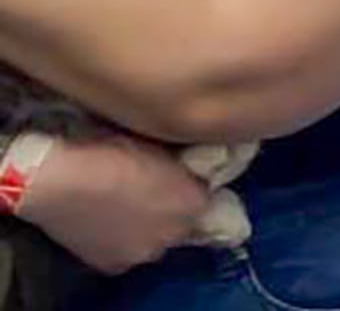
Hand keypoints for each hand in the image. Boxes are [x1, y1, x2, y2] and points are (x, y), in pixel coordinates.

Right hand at [18, 134, 211, 273]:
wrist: (61, 180)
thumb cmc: (111, 151)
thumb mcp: (160, 145)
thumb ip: (183, 165)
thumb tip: (191, 171)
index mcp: (191, 201)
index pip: (207, 199)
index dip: (193, 187)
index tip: (182, 177)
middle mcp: (175, 233)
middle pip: (184, 223)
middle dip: (175, 209)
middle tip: (154, 191)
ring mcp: (144, 252)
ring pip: (157, 240)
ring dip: (151, 227)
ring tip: (129, 206)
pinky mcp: (115, 265)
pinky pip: (128, 252)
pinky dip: (124, 240)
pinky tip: (110, 222)